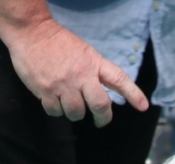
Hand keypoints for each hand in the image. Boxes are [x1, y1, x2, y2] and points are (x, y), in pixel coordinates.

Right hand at [5, 19, 148, 126]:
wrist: (31, 32)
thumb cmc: (59, 43)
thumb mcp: (85, 53)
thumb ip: (96, 72)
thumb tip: (106, 95)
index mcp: (93, 63)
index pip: (119, 79)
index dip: (133, 94)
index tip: (143, 106)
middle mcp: (81, 75)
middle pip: (100, 105)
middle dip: (103, 118)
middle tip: (100, 121)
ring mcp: (63, 84)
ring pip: (76, 113)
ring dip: (75, 112)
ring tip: (69, 102)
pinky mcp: (45, 90)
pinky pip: (56, 112)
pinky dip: (56, 110)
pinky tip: (54, 100)